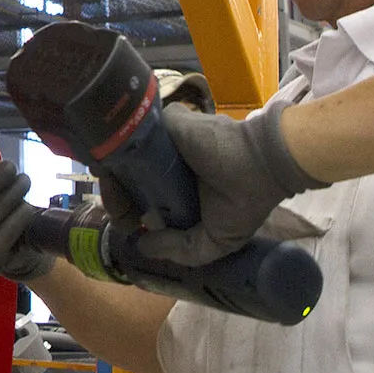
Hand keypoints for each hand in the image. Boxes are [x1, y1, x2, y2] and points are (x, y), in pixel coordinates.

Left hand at [128, 103, 318, 268]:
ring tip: (109, 177)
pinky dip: (124, 138)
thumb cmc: (244, 202)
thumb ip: (180, 249)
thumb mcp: (217, 241)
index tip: (127, 223)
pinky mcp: (168, 124)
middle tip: (111, 194)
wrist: (264, 164)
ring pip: (123, 153)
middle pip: (124, 180)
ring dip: (110, 165)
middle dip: (111, 191)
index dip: (125, 213)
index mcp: (175, 195)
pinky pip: (137, 127)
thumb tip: (141, 243)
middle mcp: (167, 170)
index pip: (138, 205)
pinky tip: (116, 154)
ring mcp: (166, 145)